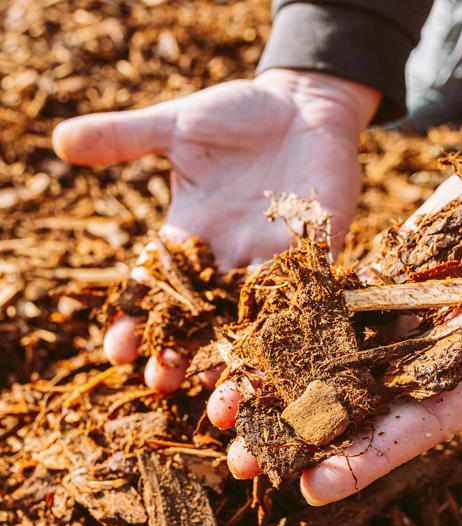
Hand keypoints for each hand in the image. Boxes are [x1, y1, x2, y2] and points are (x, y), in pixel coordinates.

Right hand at [53, 70, 379, 392]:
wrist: (304, 109)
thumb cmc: (239, 115)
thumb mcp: (179, 125)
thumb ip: (126, 137)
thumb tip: (61, 139)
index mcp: (191, 236)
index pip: (155, 287)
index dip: (135, 318)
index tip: (118, 350)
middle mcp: (229, 259)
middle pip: (201, 319)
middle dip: (183, 354)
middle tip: (165, 387)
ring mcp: (273, 261)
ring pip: (252, 322)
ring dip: (237, 359)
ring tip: (223, 397)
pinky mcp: (317, 256)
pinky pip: (309, 297)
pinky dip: (298, 327)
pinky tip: (290, 360)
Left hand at [210, 95, 461, 501]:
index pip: (435, 416)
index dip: (381, 451)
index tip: (320, 485)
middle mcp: (456, 340)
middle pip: (376, 397)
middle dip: (316, 430)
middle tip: (245, 461)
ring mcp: (427, 306)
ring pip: (351, 351)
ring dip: (295, 377)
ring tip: (228, 405)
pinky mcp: (406, 269)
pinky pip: (349, 298)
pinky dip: (305, 316)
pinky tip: (254, 329)